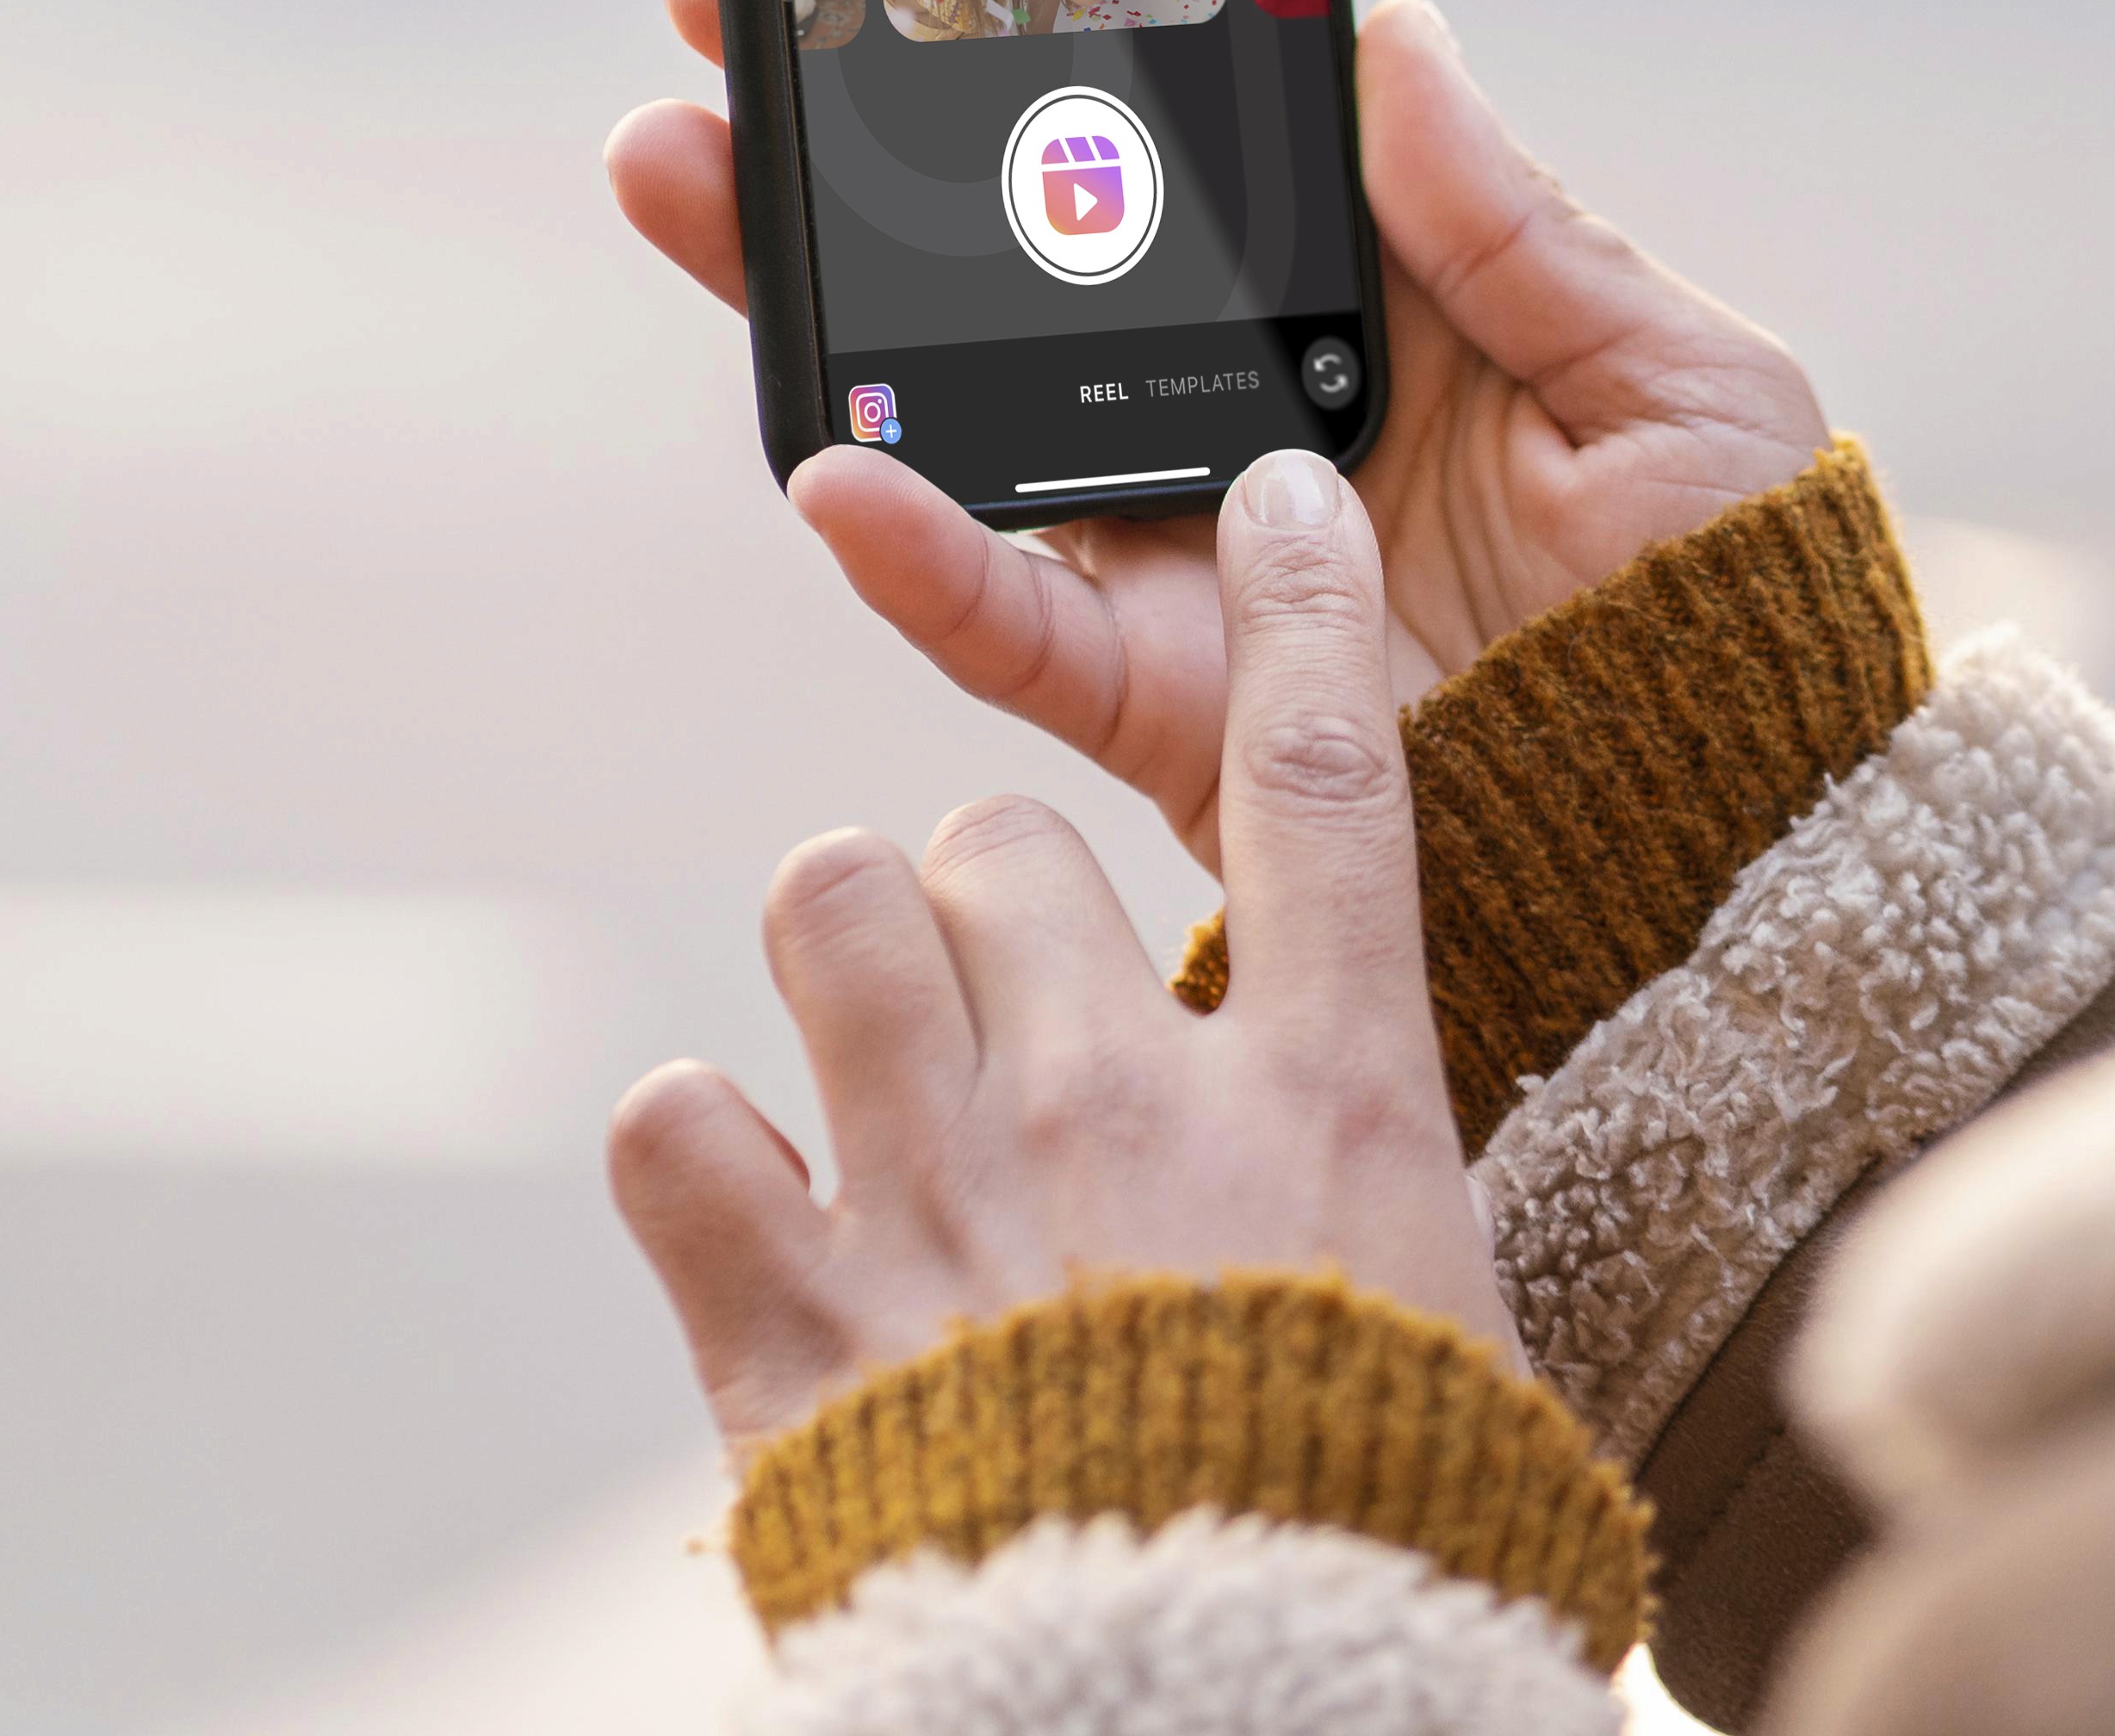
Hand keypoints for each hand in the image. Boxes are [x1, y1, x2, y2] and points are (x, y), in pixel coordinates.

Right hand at [607, 0, 1827, 868]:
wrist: (1746, 827)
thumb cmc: (1738, 588)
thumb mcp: (1666, 372)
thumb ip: (1513, 224)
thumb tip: (1394, 32)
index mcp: (1364, 306)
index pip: (1175, 157)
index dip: (1054, 55)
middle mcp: (1242, 412)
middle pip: (1020, 263)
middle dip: (863, 147)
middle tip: (726, 18)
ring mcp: (1190, 549)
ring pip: (962, 414)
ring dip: (814, 305)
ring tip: (691, 174)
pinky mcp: (1168, 692)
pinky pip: (1015, 617)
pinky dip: (919, 553)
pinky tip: (828, 464)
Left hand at [608, 451, 1509, 1451]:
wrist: (1205, 1724)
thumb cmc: (1363, 1536)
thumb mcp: (1438, 1326)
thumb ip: (1372, 1179)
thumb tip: (1353, 1126)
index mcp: (1324, 1105)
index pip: (1326, 782)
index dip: (1304, 611)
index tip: (1281, 501)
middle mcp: (1125, 1105)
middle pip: (1011, 835)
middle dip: (994, 897)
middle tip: (1009, 1004)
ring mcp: (941, 1198)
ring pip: (832, 902)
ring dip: (843, 957)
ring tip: (867, 1055)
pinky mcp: (785, 1324)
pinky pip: (676, 1119)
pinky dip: (700, 1145)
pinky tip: (748, 1201)